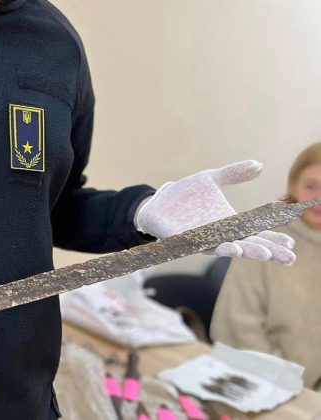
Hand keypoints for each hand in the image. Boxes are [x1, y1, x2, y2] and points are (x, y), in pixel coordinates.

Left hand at [135, 160, 295, 265]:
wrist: (157, 201)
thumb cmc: (185, 195)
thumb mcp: (211, 180)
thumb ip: (234, 174)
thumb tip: (260, 165)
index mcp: (228, 224)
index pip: (255, 234)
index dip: (273, 239)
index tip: (292, 244)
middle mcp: (218, 235)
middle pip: (247, 245)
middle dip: (266, 251)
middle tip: (288, 257)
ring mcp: (201, 239)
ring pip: (227, 248)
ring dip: (245, 250)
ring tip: (263, 252)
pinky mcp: (184, 239)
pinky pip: (202, 245)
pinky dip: (217, 246)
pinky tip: (232, 248)